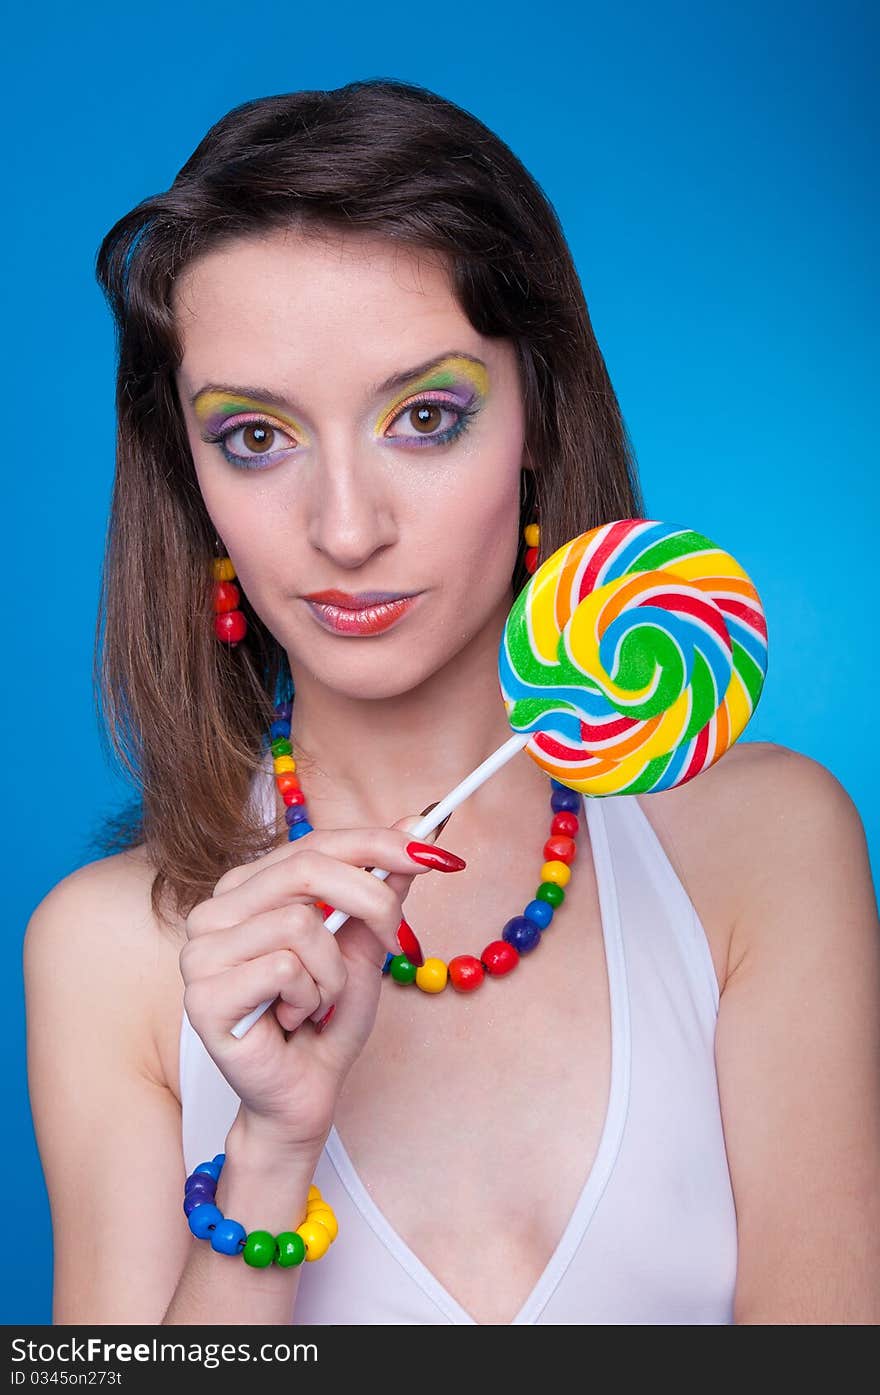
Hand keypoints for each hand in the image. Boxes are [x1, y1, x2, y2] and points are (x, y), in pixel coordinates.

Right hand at [179, 815, 462, 1153]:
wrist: (305, 1094)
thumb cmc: (328, 1019)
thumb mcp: (364, 944)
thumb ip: (382, 886)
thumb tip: (418, 823)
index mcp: (249, 887)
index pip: (315, 843)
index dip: (378, 843)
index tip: (434, 855)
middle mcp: (216, 909)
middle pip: (309, 869)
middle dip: (373, 902)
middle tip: (398, 943)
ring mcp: (201, 950)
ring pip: (301, 924)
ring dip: (334, 973)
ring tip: (320, 1001)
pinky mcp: (203, 994)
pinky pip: (285, 968)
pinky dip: (310, 998)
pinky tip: (293, 1020)